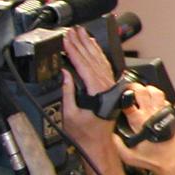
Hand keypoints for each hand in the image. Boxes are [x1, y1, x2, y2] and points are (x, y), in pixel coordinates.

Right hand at [61, 26, 116, 147]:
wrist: (98, 143)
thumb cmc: (84, 133)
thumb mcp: (69, 115)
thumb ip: (67, 92)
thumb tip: (64, 73)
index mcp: (97, 92)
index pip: (85, 65)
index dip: (74, 51)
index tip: (66, 39)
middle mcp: (107, 87)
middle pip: (93, 59)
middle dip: (81, 43)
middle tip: (72, 30)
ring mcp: (110, 86)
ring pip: (100, 60)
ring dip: (89, 45)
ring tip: (81, 32)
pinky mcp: (110, 87)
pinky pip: (104, 66)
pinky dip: (98, 54)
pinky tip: (93, 46)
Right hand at [114, 83, 174, 174]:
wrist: (174, 161)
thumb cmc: (154, 159)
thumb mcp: (129, 156)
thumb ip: (117, 145)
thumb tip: (109, 135)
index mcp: (139, 122)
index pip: (128, 102)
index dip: (123, 95)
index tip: (119, 95)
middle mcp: (151, 114)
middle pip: (142, 90)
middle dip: (134, 86)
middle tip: (129, 89)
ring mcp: (161, 112)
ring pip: (155, 91)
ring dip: (147, 89)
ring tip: (142, 92)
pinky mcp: (170, 114)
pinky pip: (164, 100)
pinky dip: (158, 98)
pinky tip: (153, 102)